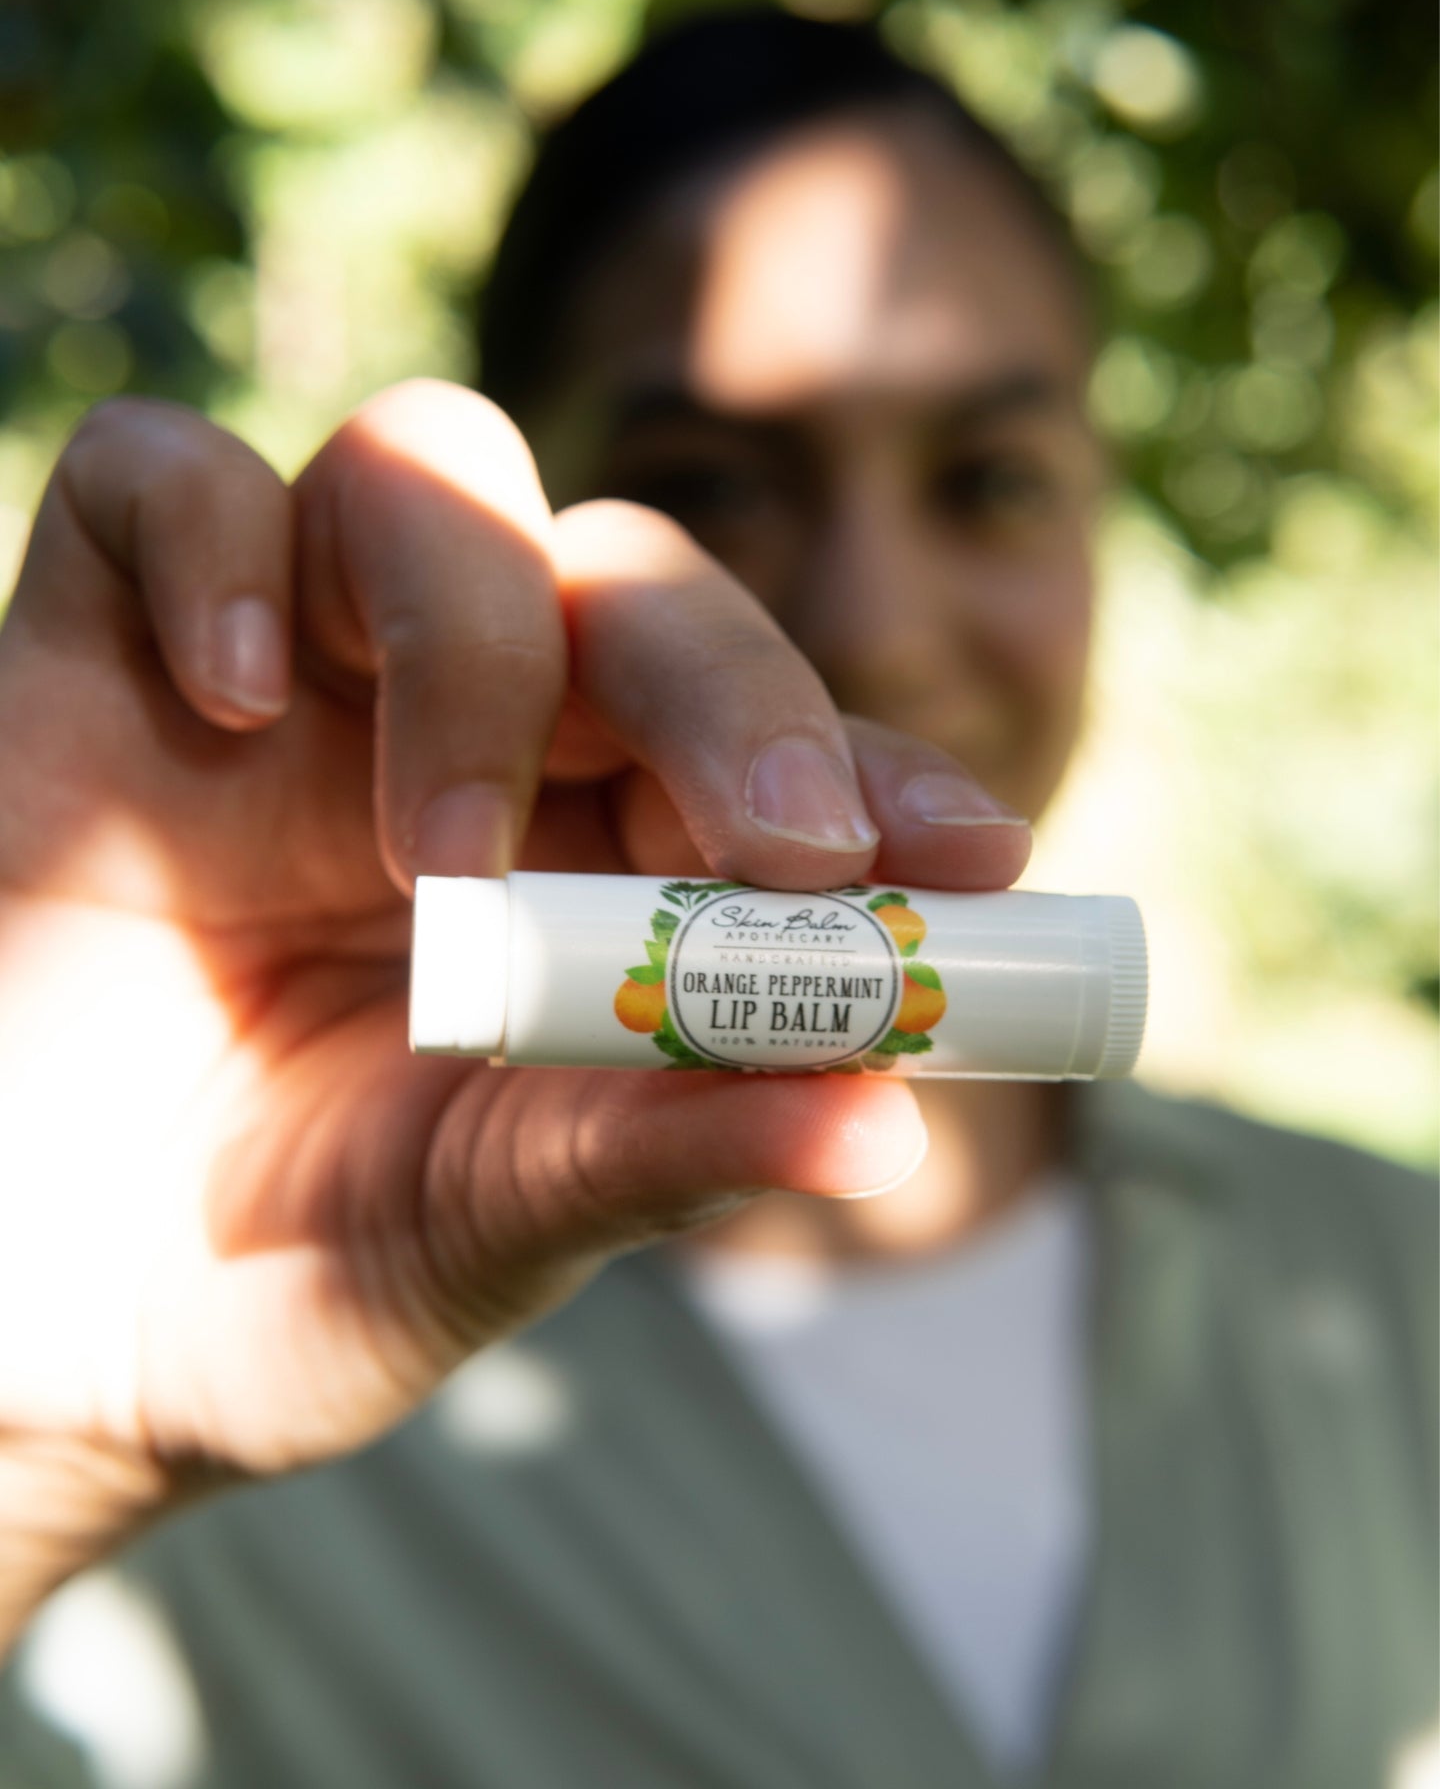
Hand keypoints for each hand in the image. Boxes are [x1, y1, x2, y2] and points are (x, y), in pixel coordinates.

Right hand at [0, 381, 1029, 1641]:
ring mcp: (287, 676)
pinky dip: (214, 551)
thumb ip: (657, 1154)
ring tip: (437, 858)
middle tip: (775, 844)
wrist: (32, 1335)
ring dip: (479, 643)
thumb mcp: (485, 1228)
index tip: (975, 857)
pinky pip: (160, 479)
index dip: (881, 774)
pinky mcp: (100, 653)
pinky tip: (236, 703)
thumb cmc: (275, 1288)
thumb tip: (885, 1123)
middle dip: (729, 692)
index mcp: (586, 862)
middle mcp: (459, 736)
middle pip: (635, 579)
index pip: (767, 748)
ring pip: (431, 477)